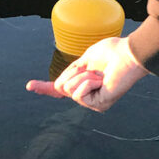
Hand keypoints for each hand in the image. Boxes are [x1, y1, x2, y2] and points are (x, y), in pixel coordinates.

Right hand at [26, 35, 147, 111]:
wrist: (128, 54)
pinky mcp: (98, 105)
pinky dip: (88, 82)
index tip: (29, 85)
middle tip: (91, 68)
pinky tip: (101, 80)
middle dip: (72, 73)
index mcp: (84, 82)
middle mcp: (88, 94)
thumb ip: (71, 72)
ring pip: (68, 89)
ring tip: (99, 74)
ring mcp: (93, 101)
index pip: (61, 89)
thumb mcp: (85, 58)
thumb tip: (58, 86)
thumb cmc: (112, 52)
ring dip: (82, 76)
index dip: (45, 87)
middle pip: (61, 87)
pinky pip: (79, 93)